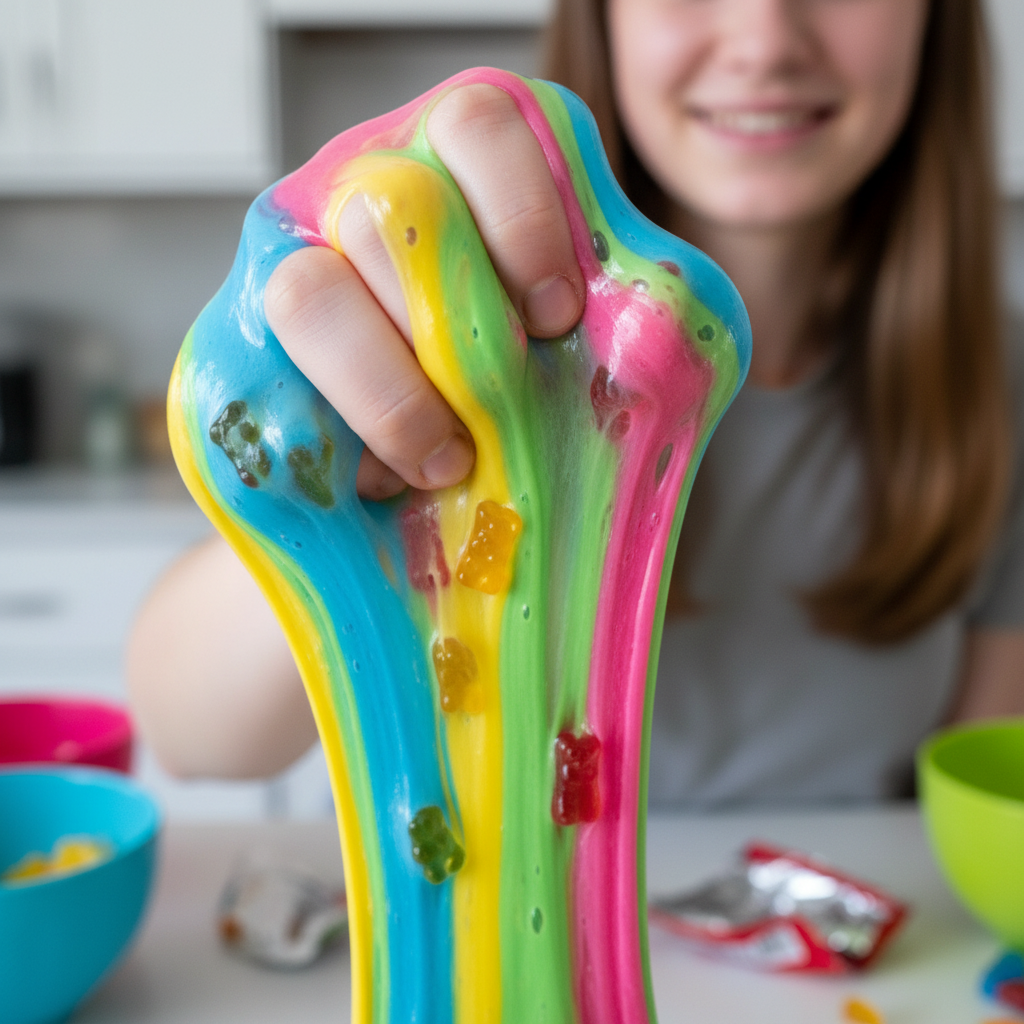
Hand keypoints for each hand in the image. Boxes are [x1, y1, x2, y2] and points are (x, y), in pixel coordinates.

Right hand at [264, 83, 585, 500]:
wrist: (409, 475)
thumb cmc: (511, 393)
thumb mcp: (575, 345)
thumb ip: (608, 320)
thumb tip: (636, 342)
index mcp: (452, 165)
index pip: (478, 126)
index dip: (523, 215)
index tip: (556, 314)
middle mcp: (360, 191)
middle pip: (388, 206)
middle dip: (453, 318)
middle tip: (501, 393)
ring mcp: (289, 264)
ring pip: (310, 294)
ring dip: (391, 393)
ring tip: (444, 460)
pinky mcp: (235, 351)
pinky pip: (265, 384)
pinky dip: (337, 439)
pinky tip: (379, 480)